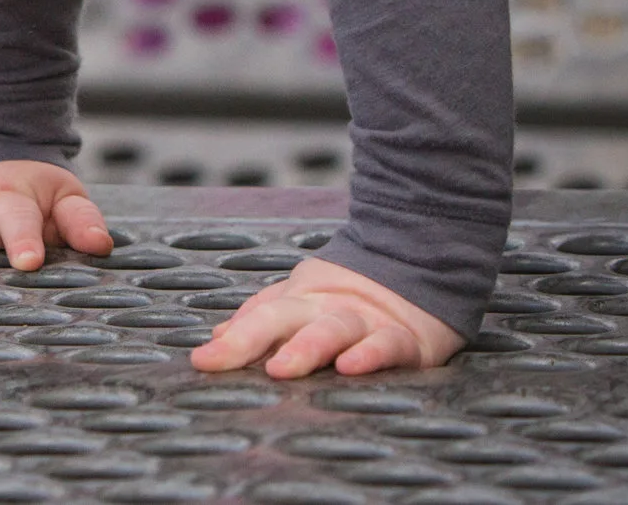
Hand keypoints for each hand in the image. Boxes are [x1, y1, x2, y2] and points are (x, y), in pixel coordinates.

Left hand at [190, 256, 463, 377]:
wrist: (425, 261)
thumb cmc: (357, 294)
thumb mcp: (305, 300)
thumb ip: (262, 317)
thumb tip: (217, 335)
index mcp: (301, 302)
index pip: (258, 317)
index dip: (231, 339)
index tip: (202, 360)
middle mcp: (327, 309)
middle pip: (284, 318)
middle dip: (251, 338)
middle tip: (223, 359)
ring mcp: (366, 322)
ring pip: (332, 330)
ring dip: (306, 347)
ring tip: (282, 367)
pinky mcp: (407, 339)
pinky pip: (386, 345)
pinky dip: (370, 355)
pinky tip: (352, 366)